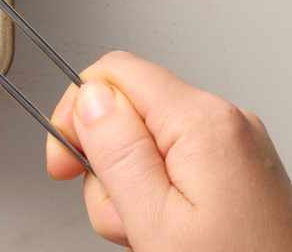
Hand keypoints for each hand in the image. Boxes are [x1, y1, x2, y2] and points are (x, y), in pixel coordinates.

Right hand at [47, 50, 291, 248]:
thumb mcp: (155, 220)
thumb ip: (116, 150)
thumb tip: (90, 97)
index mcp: (205, 123)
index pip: (114, 71)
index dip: (77, 112)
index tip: (65, 160)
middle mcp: (227, 122)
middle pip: (129, 109)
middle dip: (108, 161)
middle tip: (122, 213)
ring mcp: (237, 146)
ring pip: (148, 140)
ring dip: (132, 187)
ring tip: (152, 233)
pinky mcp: (239, 169)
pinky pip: (175, 161)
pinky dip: (160, 195)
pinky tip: (172, 232)